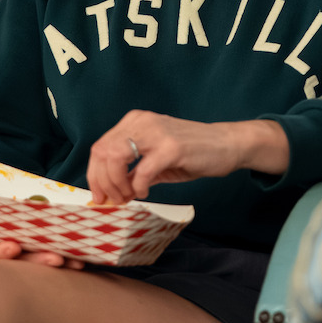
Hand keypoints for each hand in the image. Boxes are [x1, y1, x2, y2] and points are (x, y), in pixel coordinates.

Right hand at [0, 231, 84, 269]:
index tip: (12, 247)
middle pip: (16, 261)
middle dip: (37, 259)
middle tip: (57, 259)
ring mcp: (14, 250)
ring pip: (35, 258)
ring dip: (56, 259)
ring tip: (76, 261)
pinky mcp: (33, 243)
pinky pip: (47, 249)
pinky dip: (64, 251)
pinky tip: (81, 256)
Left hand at [86, 111, 261, 205]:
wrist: (227, 144)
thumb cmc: (193, 152)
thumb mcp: (156, 159)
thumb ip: (133, 171)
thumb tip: (112, 192)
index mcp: (136, 122)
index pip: (100, 146)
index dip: (94, 174)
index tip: (100, 196)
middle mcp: (142, 122)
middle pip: (102, 152)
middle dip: (102, 182)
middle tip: (112, 200)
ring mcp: (157, 133)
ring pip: (116, 157)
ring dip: (117, 184)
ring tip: (127, 197)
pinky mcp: (172, 148)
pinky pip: (142, 171)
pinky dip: (138, 186)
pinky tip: (144, 192)